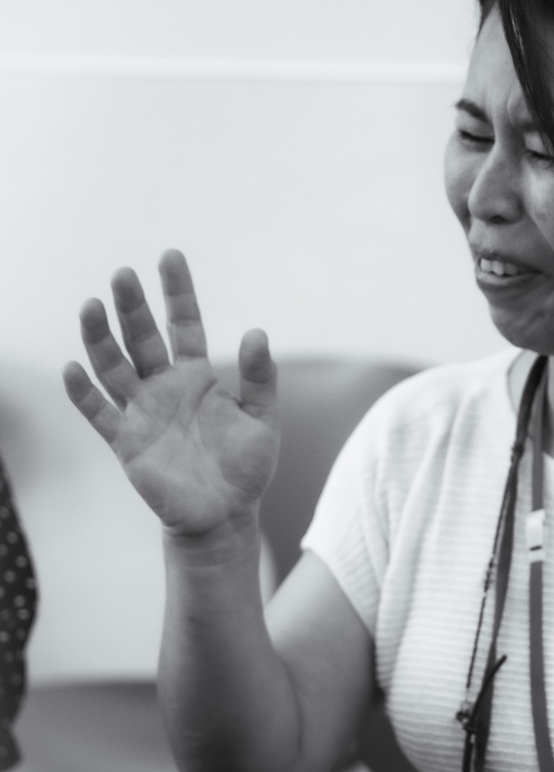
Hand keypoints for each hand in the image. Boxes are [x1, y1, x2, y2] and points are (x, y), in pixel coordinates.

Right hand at [64, 251, 280, 537]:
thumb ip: (260, 377)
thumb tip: (258, 332)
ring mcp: (141, 412)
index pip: (184, 323)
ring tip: (90, 306)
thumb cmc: (245, 467)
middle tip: (122, 274)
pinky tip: (72, 368)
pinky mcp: (126, 442)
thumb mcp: (262, 418)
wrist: (224, 515)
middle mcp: (164, 387)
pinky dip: (83, 393)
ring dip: (100, 339)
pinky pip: (100, 414)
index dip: (177, 291)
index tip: (170, 256)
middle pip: (142, 338)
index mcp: (197, 376)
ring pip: (114, 368)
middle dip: (131, 307)